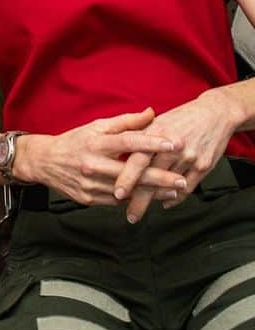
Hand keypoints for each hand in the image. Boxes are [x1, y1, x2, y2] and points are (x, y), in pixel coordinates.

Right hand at [17, 109, 183, 206]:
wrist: (44, 162)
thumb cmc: (74, 141)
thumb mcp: (96, 127)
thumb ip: (125, 122)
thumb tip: (151, 113)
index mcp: (95, 143)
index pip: (127, 141)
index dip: (152, 142)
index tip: (174, 143)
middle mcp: (92, 164)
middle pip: (132, 172)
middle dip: (160, 177)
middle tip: (183, 180)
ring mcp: (90, 183)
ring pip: (128, 190)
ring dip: (153, 192)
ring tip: (175, 191)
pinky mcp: (89, 199)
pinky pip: (117, 201)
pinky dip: (135, 199)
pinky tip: (152, 198)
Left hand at [117, 90, 240, 222]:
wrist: (213, 113)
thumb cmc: (179, 118)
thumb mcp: (155, 122)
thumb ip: (135, 135)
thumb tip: (115, 151)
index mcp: (155, 133)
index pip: (138, 159)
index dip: (127, 177)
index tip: (117, 193)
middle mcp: (172, 147)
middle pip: (152, 177)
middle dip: (139, 198)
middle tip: (129, 215)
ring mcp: (189, 157)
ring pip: (169, 185)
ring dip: (155, 199)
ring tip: (141, 211)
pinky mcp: (204, 166)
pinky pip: (188, 187)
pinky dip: (175, 197)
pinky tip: (165, 202)